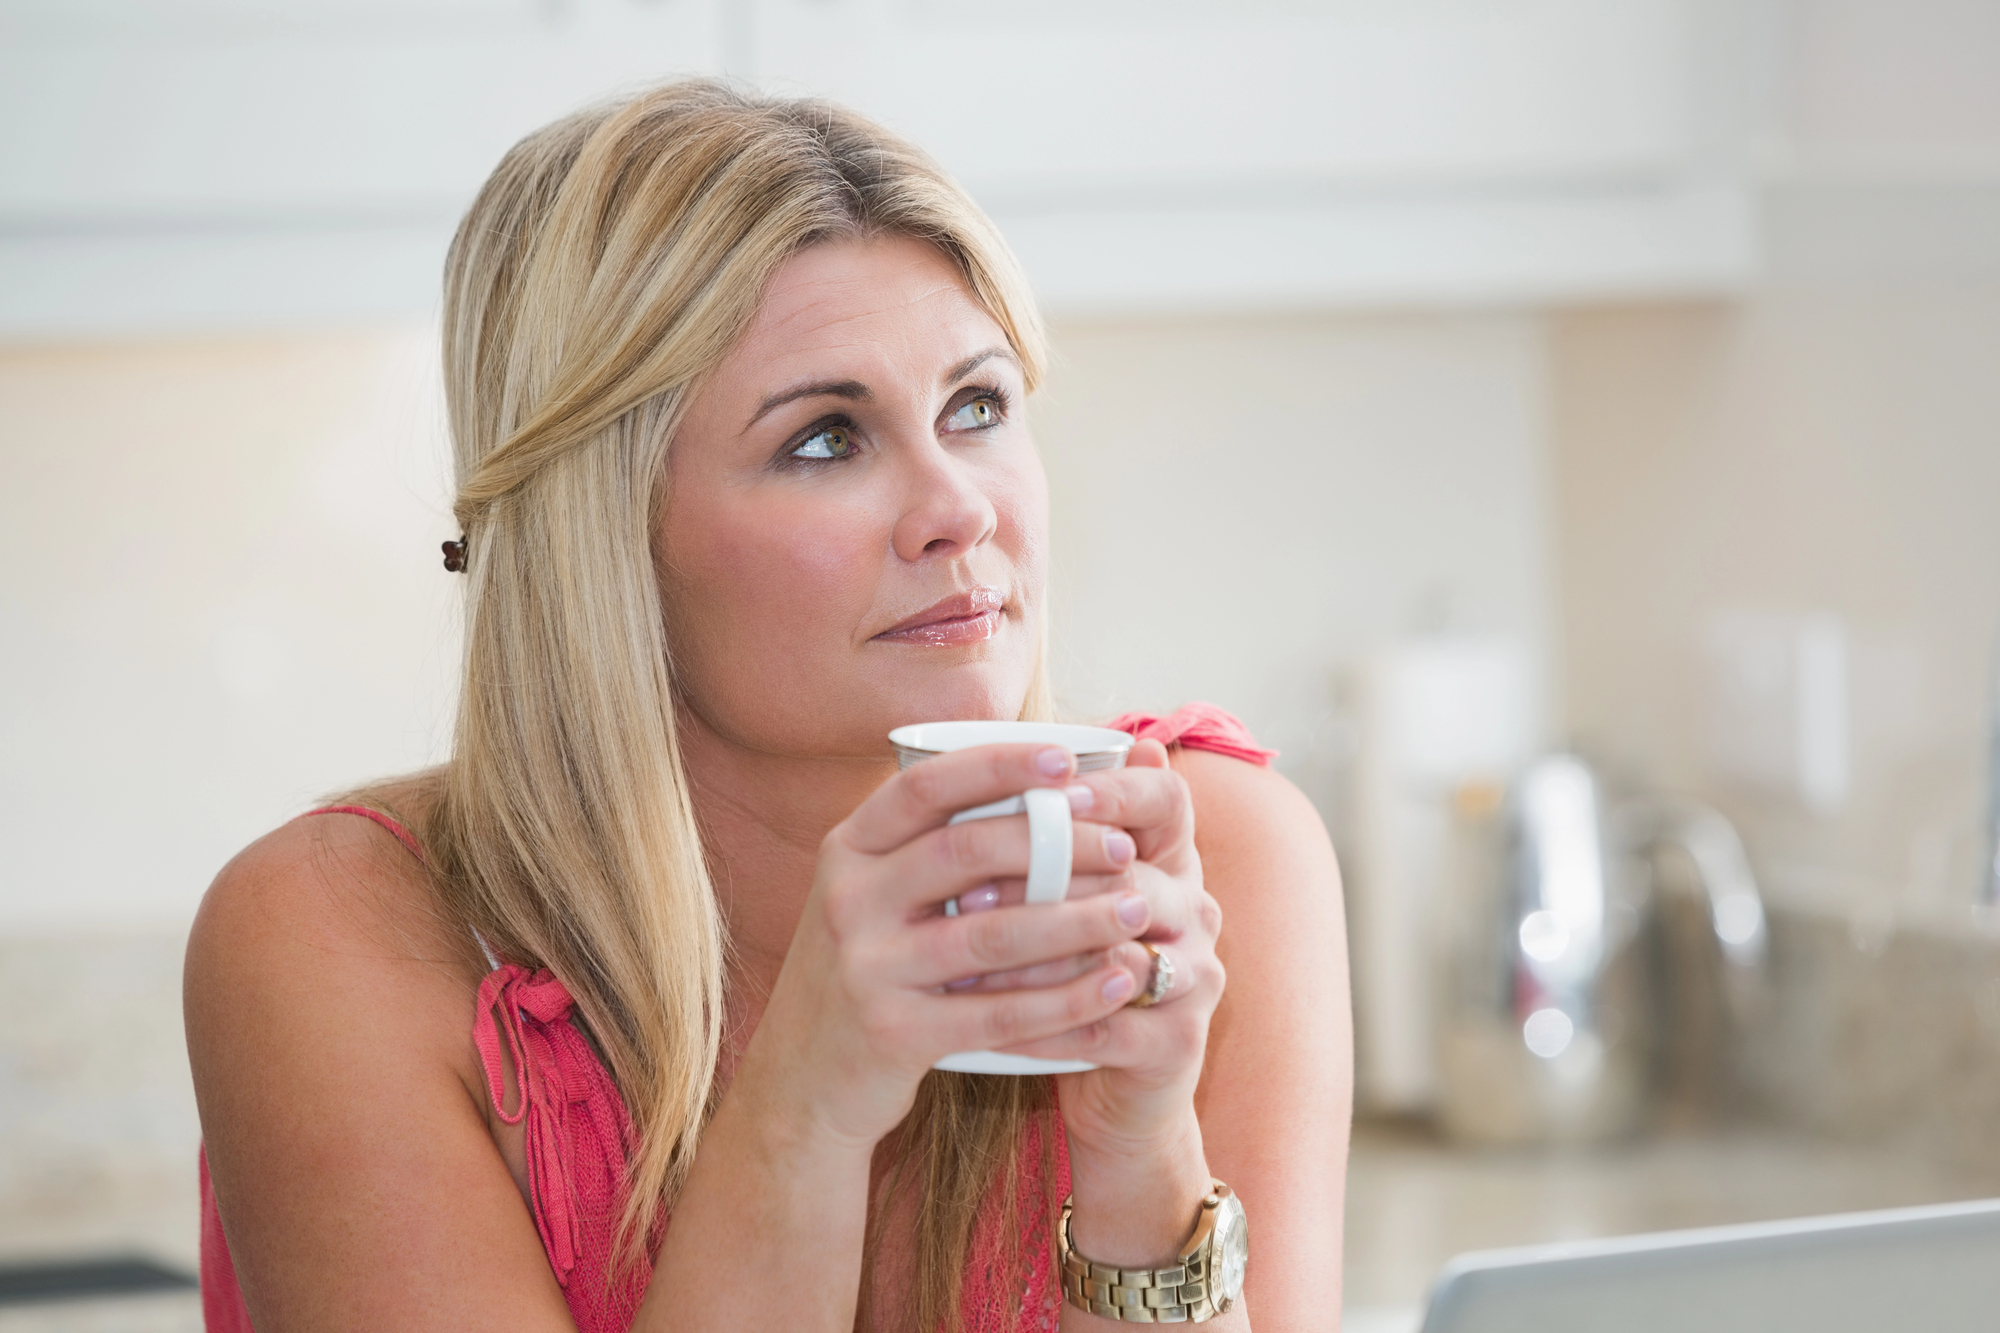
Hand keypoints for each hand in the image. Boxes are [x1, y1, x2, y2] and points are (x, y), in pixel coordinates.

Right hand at [735, 743, 1157, 1150]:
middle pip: (965, 850)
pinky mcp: (893, 1034)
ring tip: (1138, 908)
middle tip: (1125, 846)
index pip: (925, 786)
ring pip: (991, 933)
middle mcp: (847, 899)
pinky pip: (997, 1013)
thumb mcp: (872, 896)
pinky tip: (1114, 983)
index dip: (998, 765)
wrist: (801, 1079)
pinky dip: (1065, 999)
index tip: (1068, 759)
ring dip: (1077, 919)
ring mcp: (865, 968)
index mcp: (847, 849)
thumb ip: (930, 844)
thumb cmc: (864, 968)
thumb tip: (1037, 785)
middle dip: (1057, 841)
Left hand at [976, 739, 1223, 1156]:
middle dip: (1045, 885)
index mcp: (1174, 858)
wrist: (1118, 1086)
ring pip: (1114, 958)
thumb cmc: (1073, 973)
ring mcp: (1198, 976)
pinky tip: (984, 1028)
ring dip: (1032, 963)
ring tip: (960, 967)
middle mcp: (1197, 909)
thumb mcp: (1064, 901)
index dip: (1112, 790)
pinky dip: (1040, 1028)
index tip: (1044, 793)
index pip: (1167, 798)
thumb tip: (974, 771)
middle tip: (964, 894)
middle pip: (1133, 878)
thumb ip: (1038, 842)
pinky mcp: (1180, 1042)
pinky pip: (1104, 1028)